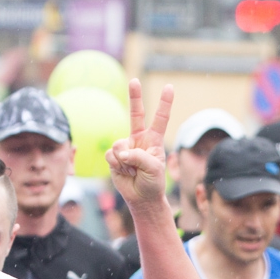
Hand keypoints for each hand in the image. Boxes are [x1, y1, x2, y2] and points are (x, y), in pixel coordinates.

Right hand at [106, 80, 173, 211]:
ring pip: (119, 144)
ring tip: (132, 171)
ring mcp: (125, 146)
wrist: (141, 198)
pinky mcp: (113, 156)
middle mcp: (139, 140)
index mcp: (153, 140)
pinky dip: (117, 165)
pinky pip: (110, 155)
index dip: (164, 103)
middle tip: (134, 80)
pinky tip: (124, 172)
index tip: (169, 87)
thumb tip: (120, 151)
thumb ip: (138, 156)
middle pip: (136, 114)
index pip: (160, 118)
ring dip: (124, 160)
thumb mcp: (153, 169)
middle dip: (134, 96)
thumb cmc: (152, 183)